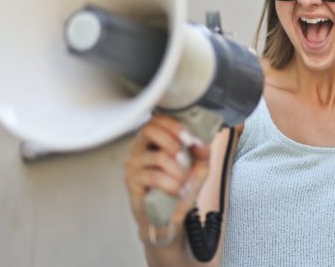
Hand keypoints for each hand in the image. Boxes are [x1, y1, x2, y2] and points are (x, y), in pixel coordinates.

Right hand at [124, 113, 210, 241]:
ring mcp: (133, 163)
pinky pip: (154, 177)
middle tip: (185, 159)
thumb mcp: (199, 166)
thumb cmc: (181, 187)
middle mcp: (139, 147)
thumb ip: (203, 151)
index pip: (157, 119)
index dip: (174, 125)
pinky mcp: (132, 181)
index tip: (190, 138)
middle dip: (173, 142)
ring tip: (184, 181)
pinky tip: (178, 191)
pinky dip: (171, 185)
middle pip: (149, 129)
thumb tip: (201, 141)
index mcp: (153, 139)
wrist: (170, 217)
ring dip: (177, 170)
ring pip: (157, 157)